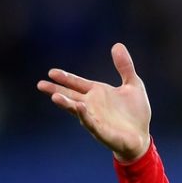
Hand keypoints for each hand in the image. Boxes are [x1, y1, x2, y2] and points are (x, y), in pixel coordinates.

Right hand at [37, 43, 151, 161]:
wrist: (141, 137)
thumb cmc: (135, 113)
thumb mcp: (134, 85)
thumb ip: (125, 67)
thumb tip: (118, 45)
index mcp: (97, 93)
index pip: (77, 83)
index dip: (65, 78)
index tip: (52, 72)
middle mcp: (92, 105)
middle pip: (70, 96)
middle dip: (56, 90)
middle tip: (40, 84)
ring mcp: (95, 118)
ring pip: (77, 110)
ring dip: (66, 104)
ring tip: (55, 97)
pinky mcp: (102, 131)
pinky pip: (91, 123)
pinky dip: (85, 116)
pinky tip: (80, 108)